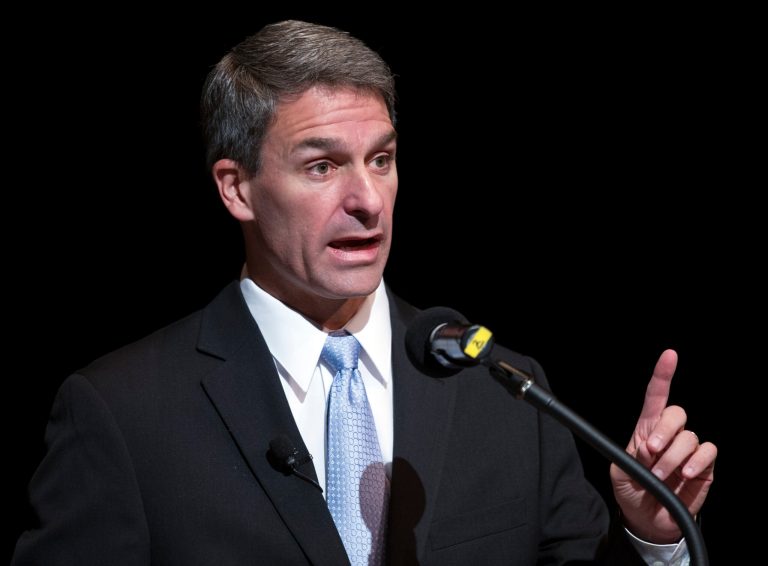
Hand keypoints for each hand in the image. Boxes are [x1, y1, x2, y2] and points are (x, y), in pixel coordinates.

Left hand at [609, 349, 716, 542]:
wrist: (649, 520)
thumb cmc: (633, 491)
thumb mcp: (620, 473)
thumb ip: (631, 457)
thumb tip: (649, 447)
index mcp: (646, 430)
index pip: (655, 397)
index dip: (663, 376)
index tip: (670, 356)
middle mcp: (669, 435)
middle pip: (676, 412)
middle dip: (664, 429)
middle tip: (650, 451)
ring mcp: (688, 449)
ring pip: (689, 436)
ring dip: (673, 456)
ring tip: (659, 475)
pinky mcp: (704, 466)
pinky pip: (708, 451)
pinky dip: (696, 461)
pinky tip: (684, 475)